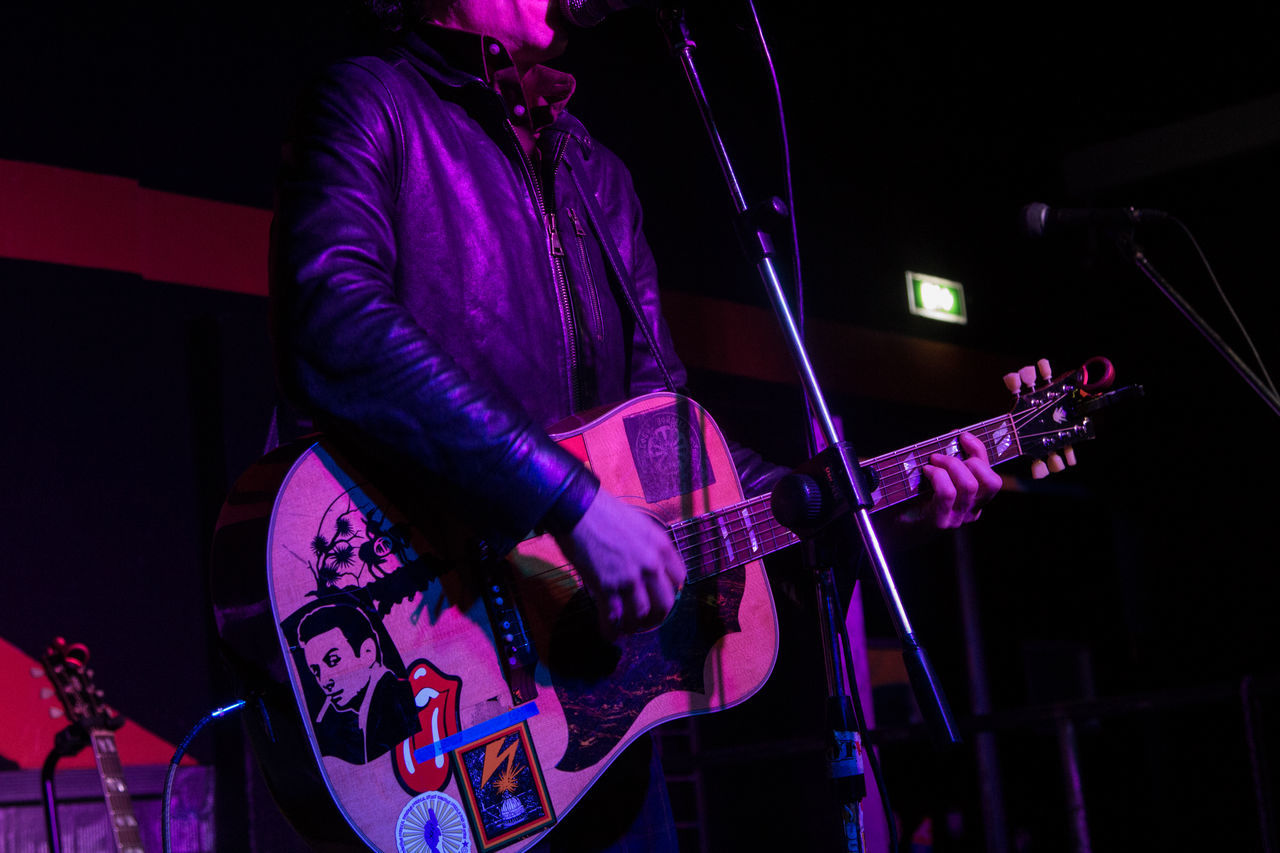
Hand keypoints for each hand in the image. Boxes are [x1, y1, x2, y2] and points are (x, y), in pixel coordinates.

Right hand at [554, 489, 686, 635]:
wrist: (578, 508)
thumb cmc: (604, 511)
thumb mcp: (638, 524)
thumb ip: (647, 545)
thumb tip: (645, 564)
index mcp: (661, 545)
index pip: (678, 577)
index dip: (671, 589)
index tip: (662, 594)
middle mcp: (650, 564)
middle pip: (665, 603)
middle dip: (657, 616)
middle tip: (649, 620)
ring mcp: (629, 577)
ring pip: (641, 614)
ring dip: (634, 625)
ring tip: (627, 628)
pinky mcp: (607, 587)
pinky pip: (614, 617)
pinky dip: (612, 630)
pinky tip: (610, 634)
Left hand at [904, 432, 1002, 529]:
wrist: (892, 527)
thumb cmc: (914, 498)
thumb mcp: (938, 476)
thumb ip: (951, 460)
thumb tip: (955, 435)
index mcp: (975, 503)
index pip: (993, 480)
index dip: (981, 453)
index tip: (963, 436)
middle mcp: (971, 513)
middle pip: (988, 482)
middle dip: (966, 459)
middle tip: (940, 456)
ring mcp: (956, 519)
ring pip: (969, 486)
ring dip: (950, 465)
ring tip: (932, 462)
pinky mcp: (939, 522)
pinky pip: (947, 493)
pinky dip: (938, 476)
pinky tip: (926, 472)